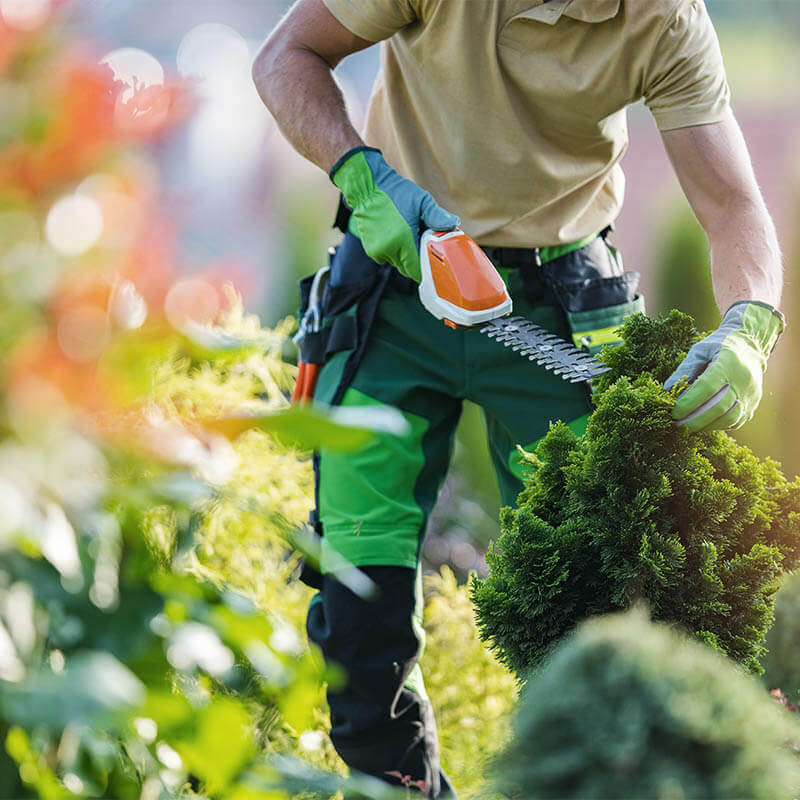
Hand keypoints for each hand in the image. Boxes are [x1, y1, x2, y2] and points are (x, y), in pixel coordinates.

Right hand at [330, 146, 458, 280]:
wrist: (367, 186)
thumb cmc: (396, 192)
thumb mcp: (421, 201)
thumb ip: (437, 216)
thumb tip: (455, 224)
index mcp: (403, 239)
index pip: (416, 270)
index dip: (424, 270)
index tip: (431, 265)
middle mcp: (388, 249)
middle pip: (406, 268)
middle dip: (415, 261)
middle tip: (421, 246)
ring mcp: (377, 250)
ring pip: (396, 263)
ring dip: (403, 256)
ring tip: (407, 236)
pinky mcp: (370, 249)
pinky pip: (385, 258)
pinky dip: (392, 252)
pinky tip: (394, 235)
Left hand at [664, 301, 784, 431]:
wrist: (753, 343)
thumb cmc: (720, 345)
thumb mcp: (700, 350)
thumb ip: (685, 369)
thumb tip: (668, 389)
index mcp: (728, 362)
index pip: (707, 387)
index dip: (689, 402)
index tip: (674, 411)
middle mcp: (743, 379)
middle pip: (719, 407)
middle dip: (695, 420)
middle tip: (677, 424)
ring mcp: (751, 393)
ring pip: (730, 418)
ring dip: (707, 426)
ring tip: (688, 427)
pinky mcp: (754, 403)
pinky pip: (736, 421)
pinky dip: (718, 425)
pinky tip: (703, 424)